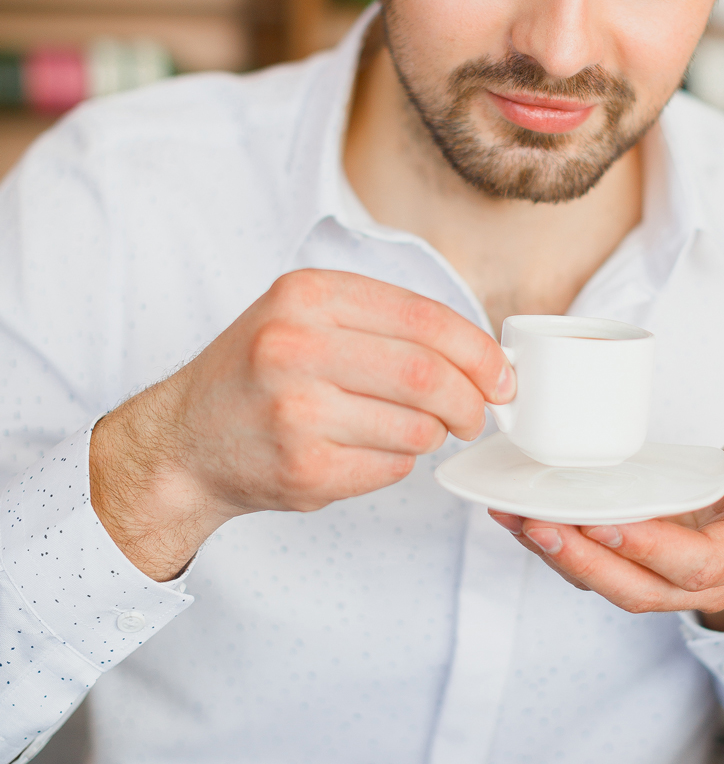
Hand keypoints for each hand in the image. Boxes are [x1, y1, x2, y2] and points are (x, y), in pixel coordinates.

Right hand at [91, 270, 512, 581]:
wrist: (181, 443)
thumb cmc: (256, 375)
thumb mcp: (302, 315)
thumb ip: (382, 321)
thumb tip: (481, 352)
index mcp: (306, 295)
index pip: (425, 319)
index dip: (478, 350)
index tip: (501, 374)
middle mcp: (295, 346)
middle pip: (429, 375)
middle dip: (472, 400)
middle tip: (479, 415)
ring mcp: (297, 411)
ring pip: (418, 427)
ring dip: (435, 435)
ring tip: (419, 430)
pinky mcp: (304, 468)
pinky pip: (392, 467)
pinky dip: (400, 463)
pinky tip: (371, 451)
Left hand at [489, 419, 723, 630]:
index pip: (695, 565)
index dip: (651, 548)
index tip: (608, 522)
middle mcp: (700, 583)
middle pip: (637, 588)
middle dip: (585, 559)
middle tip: (539, 522)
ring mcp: (663, 583)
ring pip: (607, 584)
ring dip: (557, 556)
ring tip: (515, 518)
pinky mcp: (633, 570)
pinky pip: (591, 569)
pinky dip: (552, 547)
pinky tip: (518, 518)